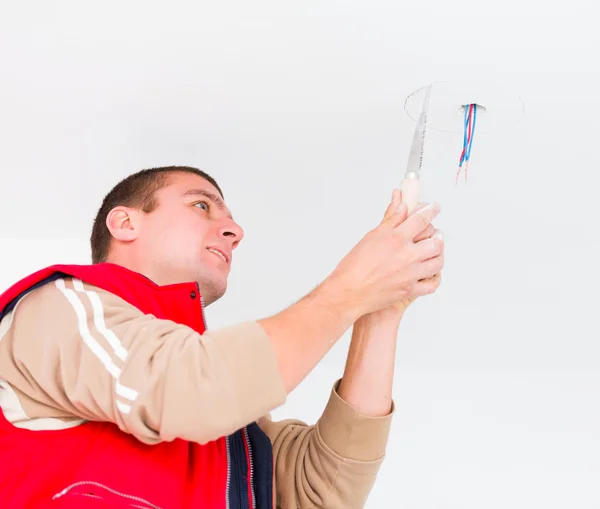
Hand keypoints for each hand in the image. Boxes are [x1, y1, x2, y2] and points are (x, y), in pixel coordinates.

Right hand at [325, 190, 443, 317]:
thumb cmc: (355, 266)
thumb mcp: (372, 236)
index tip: (434, 207)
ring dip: (439, 254)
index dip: (430, 210)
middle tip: (436, 233)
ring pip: (437, 261)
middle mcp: (406, 255)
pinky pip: (432, 284)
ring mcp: (410, 274)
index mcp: (395, 238)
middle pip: (435, 241)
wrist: (349, 291)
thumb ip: (391, 220)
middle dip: (438, 234)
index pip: (420, 219)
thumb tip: (402, 206)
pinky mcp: (410, 290)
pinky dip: (435, 277)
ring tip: (434, 250)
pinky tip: (431, 271)